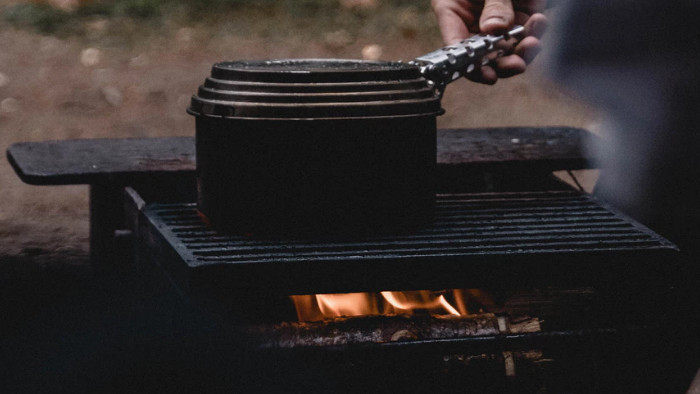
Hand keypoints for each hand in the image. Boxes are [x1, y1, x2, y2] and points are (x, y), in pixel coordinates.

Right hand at [431, 0, 547, 83]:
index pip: (457, 46)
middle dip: (503, 62)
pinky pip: (528, 31)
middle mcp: (474, 20)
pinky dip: (536, 32)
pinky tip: (539, 23)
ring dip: (523, 50)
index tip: (486, 75)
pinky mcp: (522, 12)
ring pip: (510, 47)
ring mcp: (499, 18)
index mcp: (452, 12)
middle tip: (517, 64)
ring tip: (533, 41)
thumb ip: (494, 2)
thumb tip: (495, 30)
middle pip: (485, 53)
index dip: (470, 65)